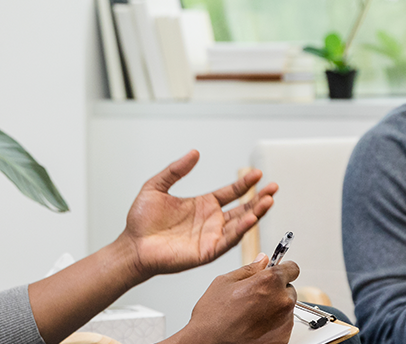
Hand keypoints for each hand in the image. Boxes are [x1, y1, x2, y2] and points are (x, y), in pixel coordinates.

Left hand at [121, 150, 277, 276]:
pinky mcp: (207, 251)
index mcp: (203, 205)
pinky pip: (228, 241)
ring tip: (268, 201)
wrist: (132, 245)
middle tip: (273, 188)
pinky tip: (250, 220)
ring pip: (240, 224)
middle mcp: (211, 221)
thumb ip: (176, 170)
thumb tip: (194, 153)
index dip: (245, 184)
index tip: (258, 174)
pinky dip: (241, 231)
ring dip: (255, 213)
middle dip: (259, 199)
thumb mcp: (157, 186)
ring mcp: (211, 236)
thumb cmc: (141, 221)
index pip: (231, 192)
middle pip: (242, 208)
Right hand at [175, 255, 299, 343]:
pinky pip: (284, 325)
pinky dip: (274, 325)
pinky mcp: (283, 338)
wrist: (208, 342)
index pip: (292, 268)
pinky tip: (255, 325)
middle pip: (289, 289)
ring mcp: (284, 322)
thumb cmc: (213, 315)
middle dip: (276, 291)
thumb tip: (263, 260)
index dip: (283, 270)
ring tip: (252, 314)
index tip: (277, 273)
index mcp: (270, 281)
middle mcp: (282, 301)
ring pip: (286, 308)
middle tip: (255, 298)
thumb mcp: (226, 281)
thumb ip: (250, 269)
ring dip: (275, 308)